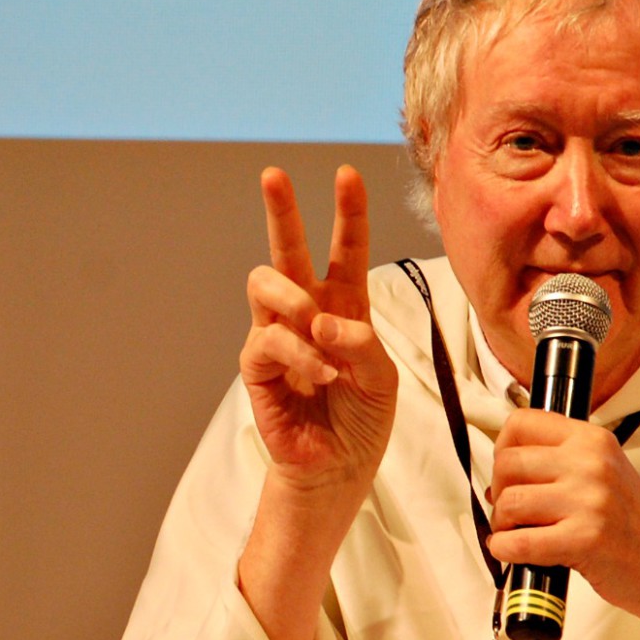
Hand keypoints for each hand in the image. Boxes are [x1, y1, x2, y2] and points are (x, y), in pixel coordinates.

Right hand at [240, 166, 397, 495]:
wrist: (337, 466)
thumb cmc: (361, 418)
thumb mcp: (382, 377)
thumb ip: (361, 342)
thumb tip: (319, 319)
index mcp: (343, 305)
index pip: (345, 249)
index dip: (347, 211)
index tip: (346, 173)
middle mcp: (306, 311)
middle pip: (287, 248)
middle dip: (280, 209)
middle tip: (273, 174)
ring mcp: (277, 335)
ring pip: (265, 282)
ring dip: (295, 300)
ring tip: (317, 331)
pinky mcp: (257, 365)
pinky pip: (270, 339)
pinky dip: (302, 354)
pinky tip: (322, 376)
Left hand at [486, 410, 639, 639]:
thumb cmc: (632, 521)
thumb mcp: (603, 470)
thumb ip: (559, 460)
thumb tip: (500, 469)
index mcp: (591, 440)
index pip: (521, 424)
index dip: (502, 449)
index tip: (507, 472)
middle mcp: (590, 463)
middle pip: (507, 463)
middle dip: (498, 491)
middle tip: (509, 509)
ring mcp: (589, 500)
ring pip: (509, 502)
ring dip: (502, 523)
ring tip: (516, 532)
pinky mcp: (584, 539)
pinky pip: (520, 542)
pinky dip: (505, 549)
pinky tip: (510, 551)